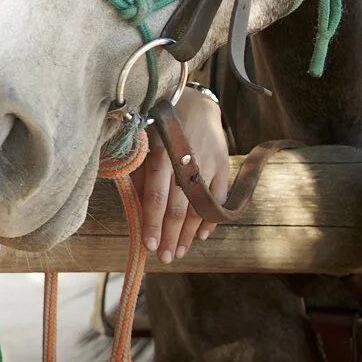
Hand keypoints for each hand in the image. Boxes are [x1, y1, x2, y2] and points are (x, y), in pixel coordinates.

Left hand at [138, 89, 230, 263]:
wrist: (195, 102)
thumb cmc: (160, 126)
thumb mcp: (143, 143)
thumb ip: (140, 175)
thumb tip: (137, 209)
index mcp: (162, 153)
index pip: (156, 195)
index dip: (152, 222)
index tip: (148, 245)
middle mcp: (187, 160)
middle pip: (178, 207)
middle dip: (170, 236)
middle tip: (164, 258)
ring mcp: (208, 164)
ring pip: (199, 207)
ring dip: (187, 234)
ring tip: (178, 252)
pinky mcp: (224, 166)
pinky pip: (219, 199)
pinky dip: (210, 220)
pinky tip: (200, 236)